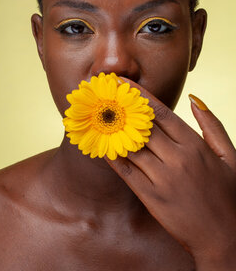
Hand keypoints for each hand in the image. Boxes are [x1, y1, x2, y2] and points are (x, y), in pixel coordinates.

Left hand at [105, 80, 235, 268]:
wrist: (226, 238)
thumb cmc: (230, 194)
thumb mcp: (229, 155)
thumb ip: (212, 125)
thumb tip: (194, 99)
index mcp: (194, 145)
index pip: (161, 112)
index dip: (139, 95)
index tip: (122, 82)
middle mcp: (176, 158)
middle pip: (142, 126)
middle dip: (121, 107)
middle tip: (103, 93)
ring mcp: (162, 178)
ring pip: (131, 146)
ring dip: (113, 129)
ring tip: (97, 114)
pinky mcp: (151, 197)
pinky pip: (127, 171)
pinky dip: (112, 157)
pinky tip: (100, 145)